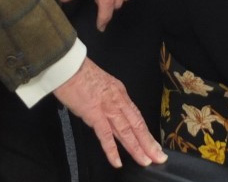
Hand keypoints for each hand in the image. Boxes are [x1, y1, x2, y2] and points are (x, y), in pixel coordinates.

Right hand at [53, 57, 167, 167]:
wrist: (69, 66)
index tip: (154, 144)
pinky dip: (112, 150)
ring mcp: (108, 108)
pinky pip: (105, 135)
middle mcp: (118, 100)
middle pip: (136, 125)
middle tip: (159, 157)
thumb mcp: (102, 83)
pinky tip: (117, 162)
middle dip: (148, 143)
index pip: (136, 116)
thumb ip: (108, 98)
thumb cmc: (80, 73)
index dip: (145, 132)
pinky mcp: (94, 114)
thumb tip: (109, 111)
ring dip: (136, 148)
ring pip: (126, 131)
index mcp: (120, 93)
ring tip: (146, 160)